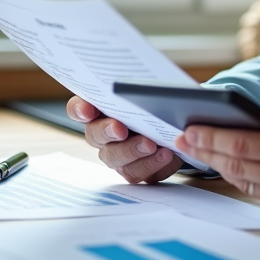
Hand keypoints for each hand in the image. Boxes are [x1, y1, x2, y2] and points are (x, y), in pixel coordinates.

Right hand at [66, 96, 183, 182]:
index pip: (78, 107)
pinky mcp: (137, 169)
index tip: (87, 110)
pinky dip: (152, 164)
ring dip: (132, 151)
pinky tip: (165, 154)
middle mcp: (104, 133)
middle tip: (120, 129)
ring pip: (114, 158)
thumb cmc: (160, 101)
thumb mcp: (151, 87)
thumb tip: (141, 86)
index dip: (79, 109)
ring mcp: (118, 154)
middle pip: (94, 136)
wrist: (182, 122)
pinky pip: (139, 173)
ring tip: (151, 144)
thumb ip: (138, 86)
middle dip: (106, 131)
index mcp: (100, 108)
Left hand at [174, 94, 259, 216]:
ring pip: (242, 181)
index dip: (211, 137)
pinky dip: (239, 177)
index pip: (242, 145)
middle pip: (235, 165)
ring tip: (199, 149)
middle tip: (184, 138)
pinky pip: (257, 192)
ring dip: (218, 165)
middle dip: (206, 150)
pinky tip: (227, 163)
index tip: (190, 129)